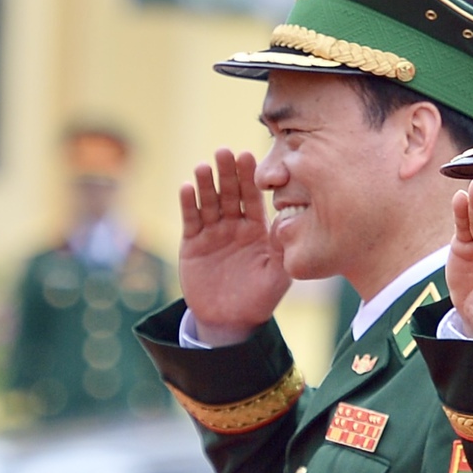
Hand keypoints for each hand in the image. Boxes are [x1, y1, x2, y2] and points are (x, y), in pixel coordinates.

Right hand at [179, 150, 290, 342]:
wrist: (230, 321)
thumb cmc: (260, 298)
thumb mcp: (278, 274)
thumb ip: (282, 248)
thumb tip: (286, 220)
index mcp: (257, 229)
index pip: (254, 197)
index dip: (250, 177)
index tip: (249, 155)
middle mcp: (234, 225)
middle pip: (230, 193)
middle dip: (227, 172)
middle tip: (224, 151)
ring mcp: (213, 233)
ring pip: (209, 202)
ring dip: (205, 184)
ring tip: (203, 167)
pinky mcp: (192, 243)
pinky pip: (191, 220)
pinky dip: (188, 204)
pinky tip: (186, 187)